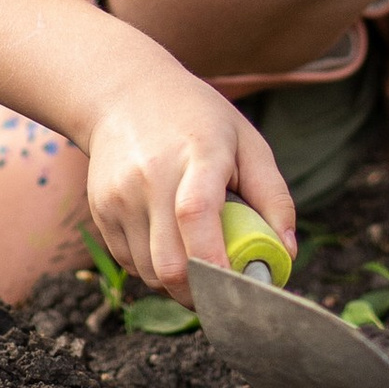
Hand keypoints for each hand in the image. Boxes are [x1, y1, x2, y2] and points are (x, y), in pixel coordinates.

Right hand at [77, 35, 297, 298]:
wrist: (124, 94)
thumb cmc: (198, 120)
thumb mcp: (247, 142)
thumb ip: (273, 197)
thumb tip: (287, 254)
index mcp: (196, 153)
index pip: (197, 215)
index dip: (217, 264)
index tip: (240, 292)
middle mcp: (150, 176)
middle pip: (170, 263)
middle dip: (202, 293)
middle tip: (225, 292)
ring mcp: (119, 196)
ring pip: (150, 274)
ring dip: (178, 283)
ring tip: (197, 255)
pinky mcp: (101, 211)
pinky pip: (130, 264)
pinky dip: (154, 268)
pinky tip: (168, 240)